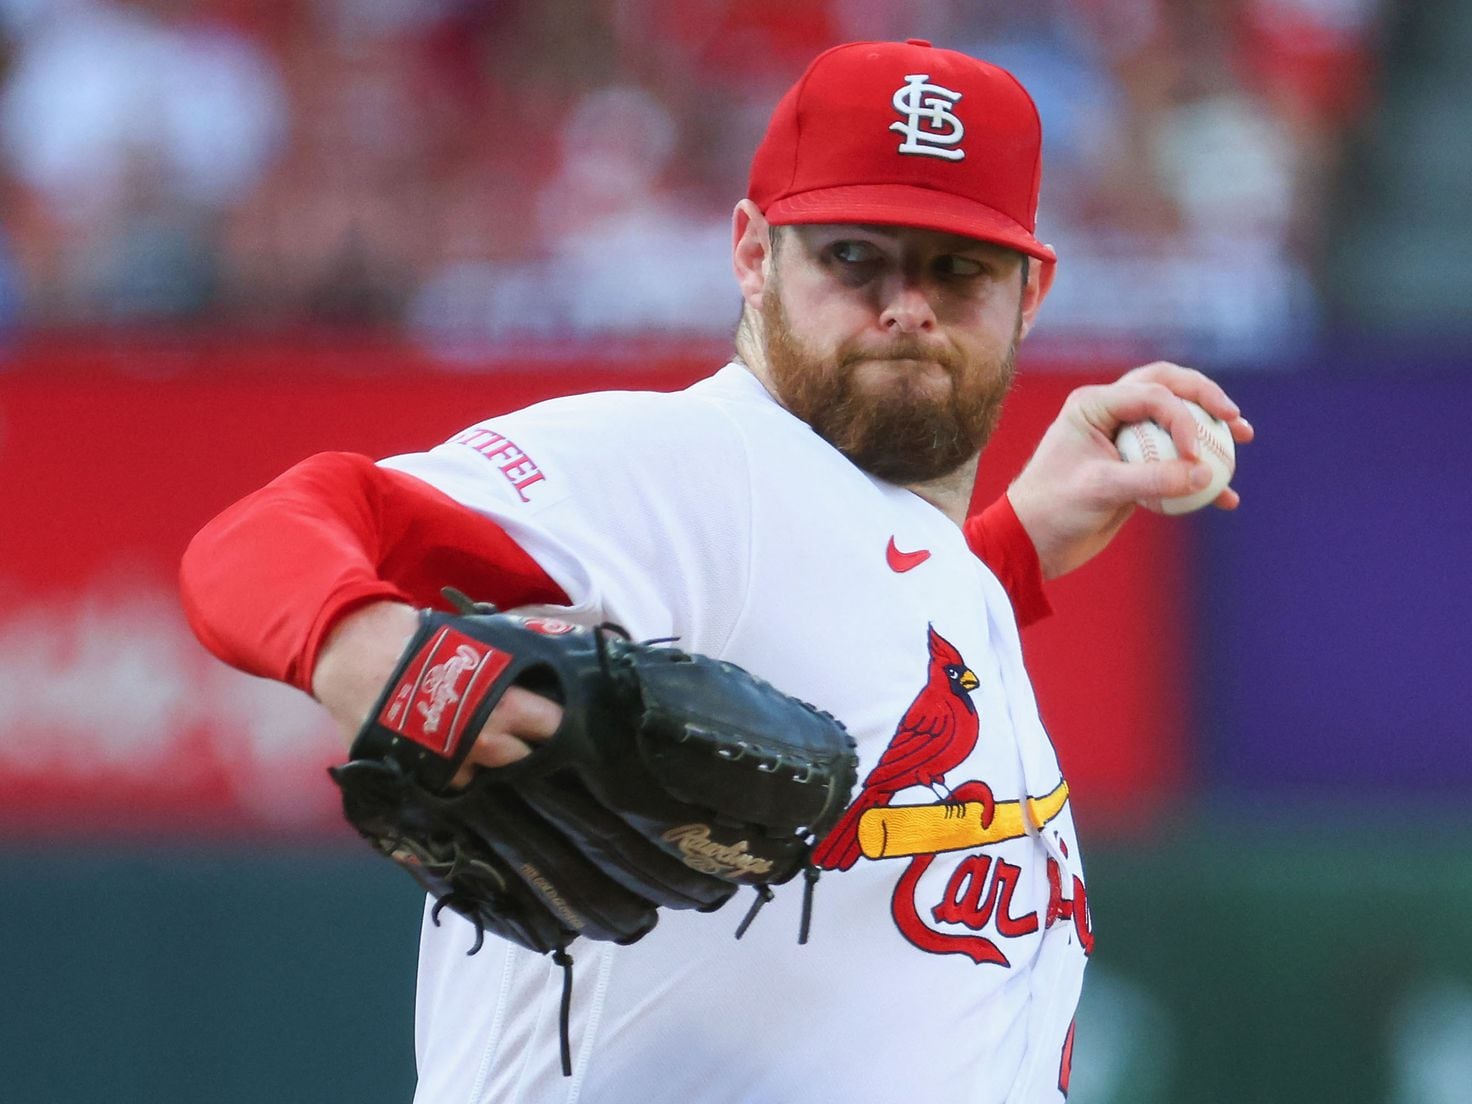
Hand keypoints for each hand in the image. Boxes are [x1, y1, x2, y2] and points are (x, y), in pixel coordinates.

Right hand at [311, 600, 562, 786]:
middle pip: (528, 763)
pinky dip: (459, 774)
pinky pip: (453, 786)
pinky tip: (457, 758)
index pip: (556, 728)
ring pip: (490, 780)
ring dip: (493, 767)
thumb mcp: (482, 638)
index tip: (572, 723)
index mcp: (504, 706)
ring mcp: (450, 767)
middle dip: (533, 751)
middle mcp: (482, 744)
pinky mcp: (421, 778)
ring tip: (490, 748)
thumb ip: (521, 658)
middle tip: (533, 739)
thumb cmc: (423, 640)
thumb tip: (563, 651)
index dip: (566, 726)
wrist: (356, 654)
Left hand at [1006, 362, 1254, 579]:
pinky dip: (1199, 477)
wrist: (1031, 543)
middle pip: (1168, 388)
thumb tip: (1208, 472)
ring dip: (1208, 429)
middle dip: (1205, 398)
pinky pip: (1173, 464)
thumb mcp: (1101, 490)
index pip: (1153, 394)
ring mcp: (1123, 440)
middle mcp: (1109, 413)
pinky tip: (1226, 497)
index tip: (1196, 454)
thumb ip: (1154, 478)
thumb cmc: (1053, 509)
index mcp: (1094, 404)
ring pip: (1175, 423)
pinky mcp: (1133, 469)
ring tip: (1241, 439)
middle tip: (1234, 417)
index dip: (1183, 417)